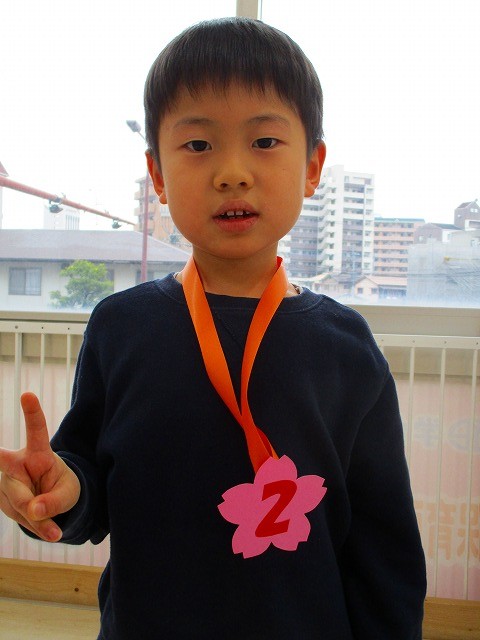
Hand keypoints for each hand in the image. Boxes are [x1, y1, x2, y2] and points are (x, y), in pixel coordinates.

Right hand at [0, 392, 80, 541]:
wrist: (51, 501)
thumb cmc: (62, 487)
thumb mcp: (68, 493)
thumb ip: (55, 501)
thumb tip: (33, 511)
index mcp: (38, 452)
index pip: (36, 430)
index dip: (32, 413)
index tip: (28, 395)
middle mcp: (17, 464)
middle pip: (8, 467)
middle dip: (2, 463)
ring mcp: (7, 483)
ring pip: (19, 503)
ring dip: (38, 519)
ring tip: (55, 530)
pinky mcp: (4, 501)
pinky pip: (20, 519)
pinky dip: (36, 528)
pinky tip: (49, 532)